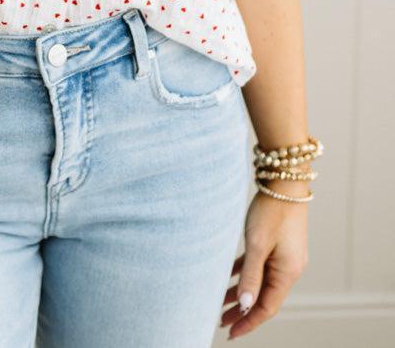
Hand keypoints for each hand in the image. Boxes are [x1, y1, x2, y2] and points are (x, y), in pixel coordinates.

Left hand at [220, 183, 309, 338]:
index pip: (267, 307)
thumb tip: (246, 306)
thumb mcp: (257, 244)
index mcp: (288, 272)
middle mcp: (290, 268)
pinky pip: (260, 266)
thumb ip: (251, 276)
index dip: (249, 322)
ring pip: (261, 282)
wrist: (284, 180)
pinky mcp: (279, 243)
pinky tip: (230, 277)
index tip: (231, 333)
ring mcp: (285, 255)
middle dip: (244, 311)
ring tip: (222, 304)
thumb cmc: (271, 210)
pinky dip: (246, 274)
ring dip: (243, 293)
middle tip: (222, 322)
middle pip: (265, 297)